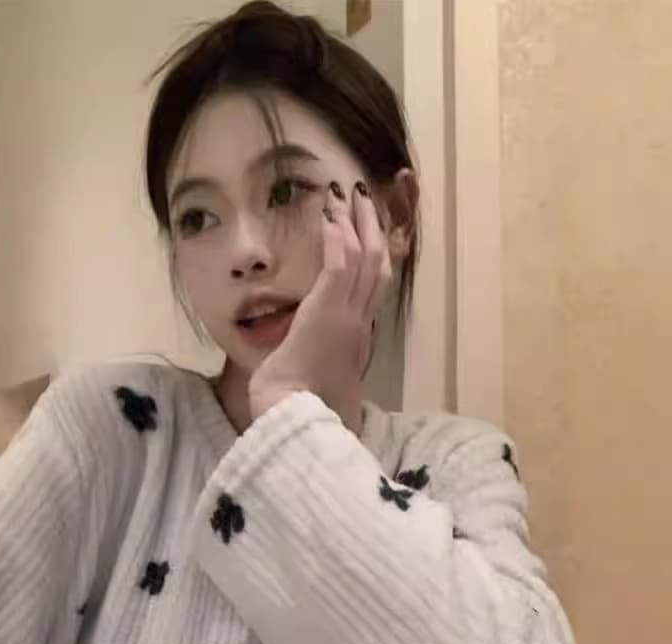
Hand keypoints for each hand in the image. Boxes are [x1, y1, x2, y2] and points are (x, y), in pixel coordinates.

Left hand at [248, 181, 392, 431]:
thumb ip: (310, 368)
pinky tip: (331, 214)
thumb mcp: (309, 384)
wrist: (295, 420)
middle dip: (374, 229)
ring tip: (352, 194)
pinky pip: (340, 264)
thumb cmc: (297, 410)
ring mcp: (348, 317)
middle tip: (368, 199)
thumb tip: (294, 365)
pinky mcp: (329, 312)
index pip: (370, 289)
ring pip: (365, 258)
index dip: (373, 258)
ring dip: (359, 222)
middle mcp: (359, 325)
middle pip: (377, 265)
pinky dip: (338, 236)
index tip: (369, 233)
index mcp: (355, 341)